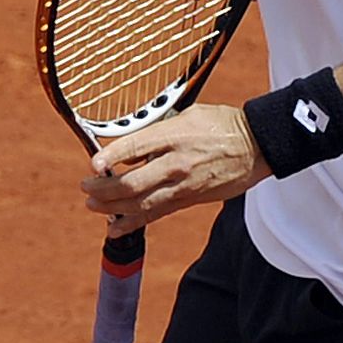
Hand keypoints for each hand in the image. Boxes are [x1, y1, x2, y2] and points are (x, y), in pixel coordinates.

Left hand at [82, 104, 269, 236]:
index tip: (93, 164)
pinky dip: (132, 222)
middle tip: (86, 186)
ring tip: (92, 205)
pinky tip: (114, 227)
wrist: (256, 146)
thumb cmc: (222, 125)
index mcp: (175, 135)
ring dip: (112, 207)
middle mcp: (176, 163)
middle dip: (104, 188)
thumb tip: (132, 146)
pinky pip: (156, 214)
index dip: (111, 157)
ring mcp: (183, 185)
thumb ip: (159, 130)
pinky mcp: (189, 200)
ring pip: (140, 203)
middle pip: (132, 183)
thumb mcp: (189, 115)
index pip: (135, 147)